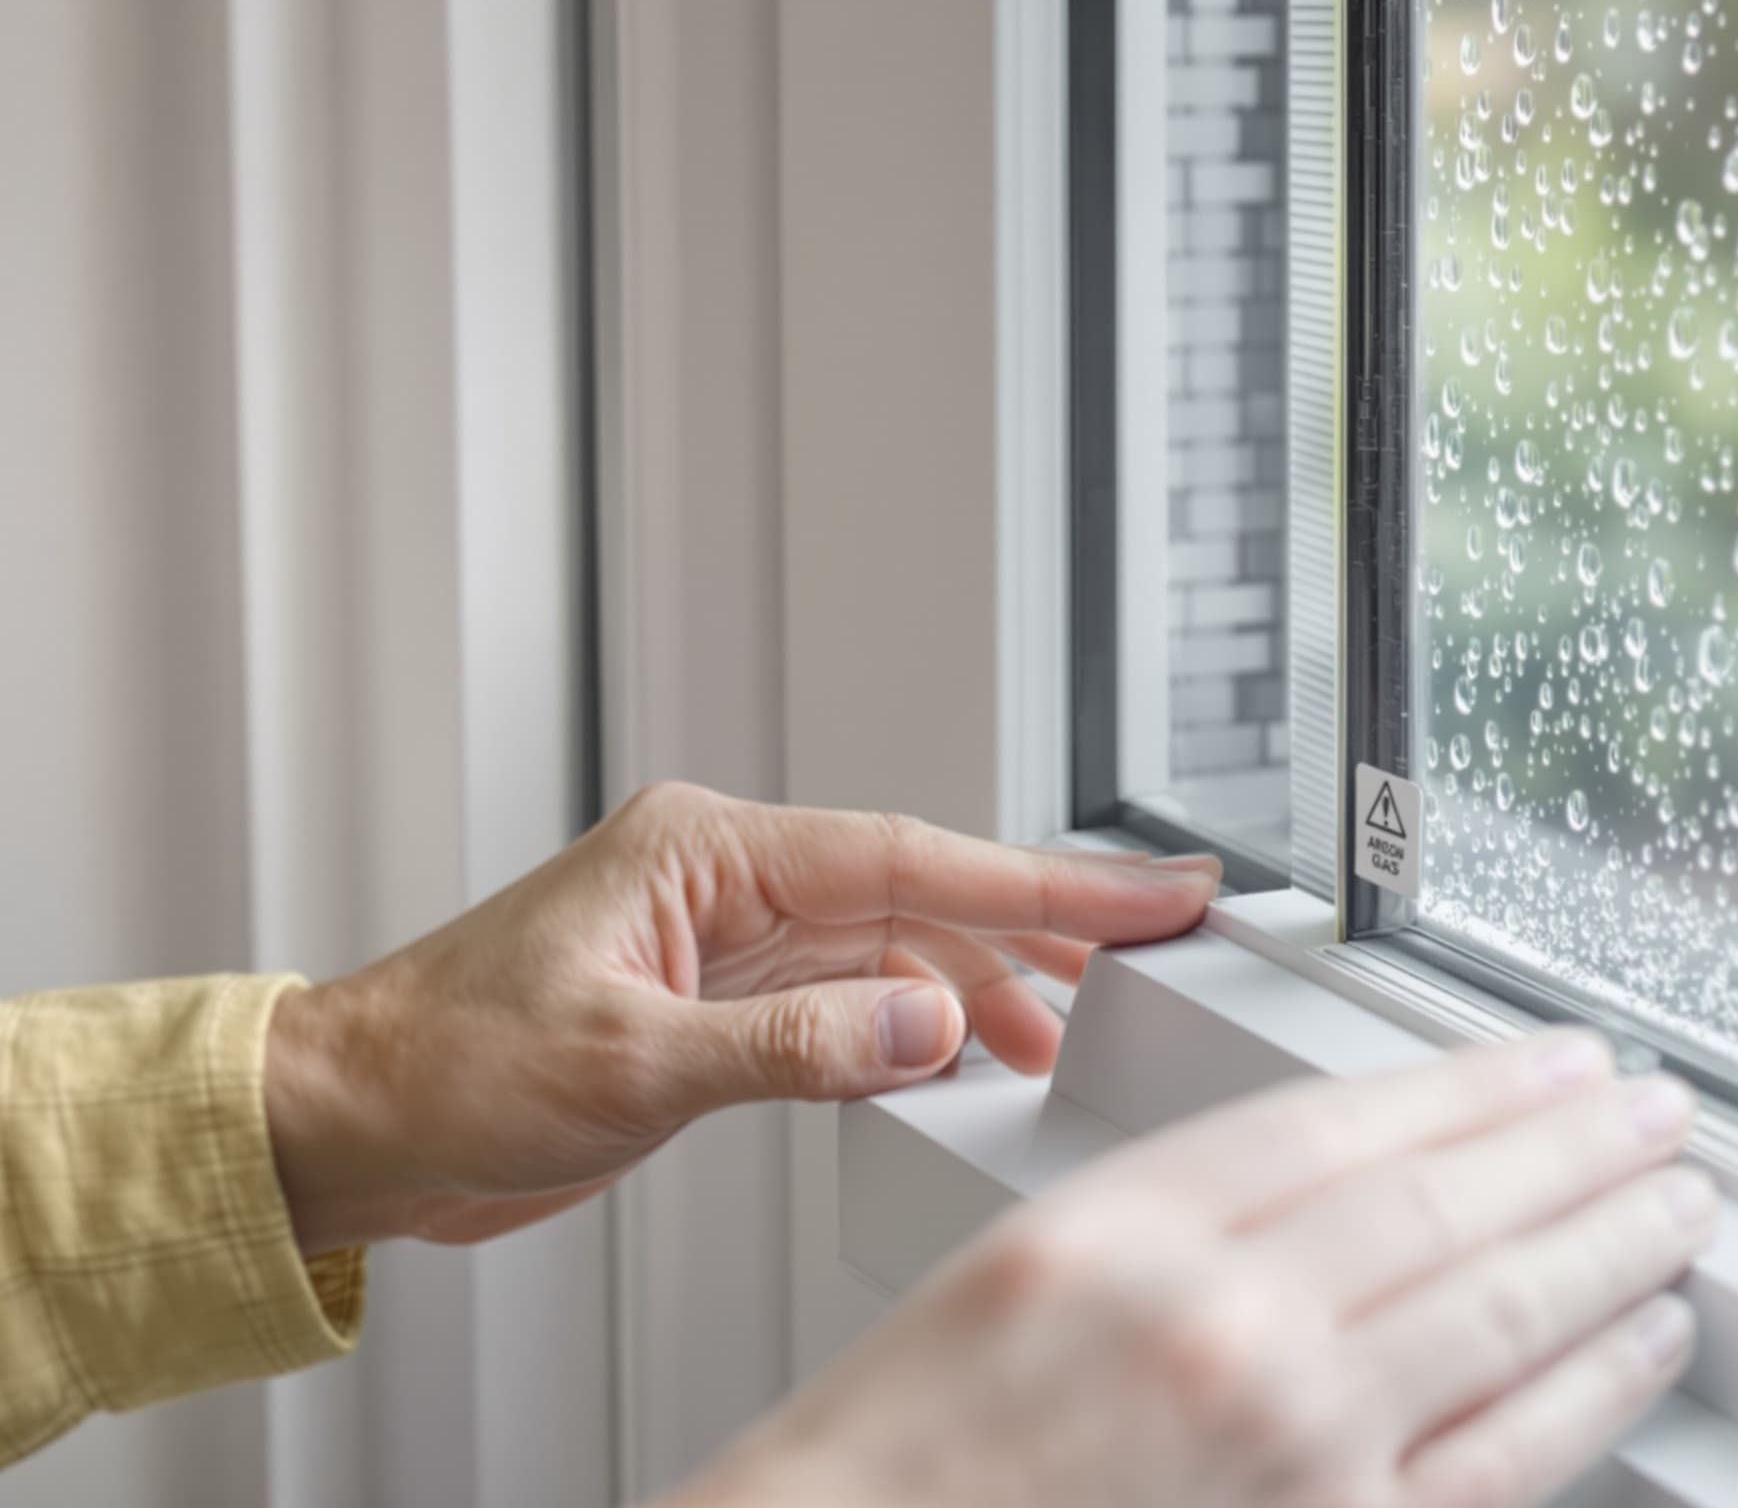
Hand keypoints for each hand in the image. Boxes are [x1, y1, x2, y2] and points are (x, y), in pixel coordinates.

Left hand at [262, 782, 1220, 1250]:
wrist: (347, 1125)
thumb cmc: (445, 1069)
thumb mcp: (631, 1065)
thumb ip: (796, 1044)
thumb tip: (931, 1016)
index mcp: (705, 849)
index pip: (911, 853)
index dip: (1043, 878)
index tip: (1144, 891)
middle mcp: (725, 880)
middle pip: (921, 888)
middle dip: (1038, 923)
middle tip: (1152, 947)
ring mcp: (724, 941)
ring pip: (894, 944)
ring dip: (981, 984)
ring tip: (1064, 1033)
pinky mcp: (716, 1005)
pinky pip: (851, 999)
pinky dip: (916, 1024)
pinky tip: (962, 1050)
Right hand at [681, 1033, 1713, 1507]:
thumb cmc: (916, 1449)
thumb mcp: (1027, 1262)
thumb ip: (1190, 1209)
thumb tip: (1367, 1175)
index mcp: (1123, 1230)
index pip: (1348, 1122)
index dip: (1477, 1084)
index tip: (1555, 1061)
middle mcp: (1216, 1328)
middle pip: (1445, 1204)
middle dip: (1577, 1148)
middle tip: (1660, 1107)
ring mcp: (1288, 1447)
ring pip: (1500, 1316)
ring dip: (1612, 1246)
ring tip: (1682, 1200)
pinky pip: (1503, 1457)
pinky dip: (1590, 1388)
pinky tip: (1642, 1337)